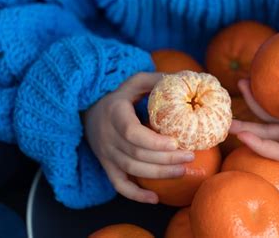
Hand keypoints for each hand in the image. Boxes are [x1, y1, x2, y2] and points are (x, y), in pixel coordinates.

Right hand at [84, 72, 194, 203]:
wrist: (88, 110)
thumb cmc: (119, 95)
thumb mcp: (134, 82)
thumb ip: (156, 80)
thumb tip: (185, 81)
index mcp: (115, 114)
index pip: (132, 133)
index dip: (154, 141)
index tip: (176, 142)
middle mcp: (107, 136)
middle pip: (137, 154)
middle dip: (166, 158)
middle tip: (189, 156)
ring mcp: (106, 154)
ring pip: (132, 169)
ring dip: (158, 174)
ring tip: (182, 171)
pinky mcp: (106, 165)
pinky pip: (119, 185)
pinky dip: (135, 195)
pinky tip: (155, 199)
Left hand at [229, 61, 278, 160]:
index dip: (260, 147)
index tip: (241, 135)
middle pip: (270, 136)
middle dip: (247, 130)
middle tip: (225, 120)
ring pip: (270, 118)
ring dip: (253, 104)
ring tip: (240, 83)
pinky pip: (277, 101)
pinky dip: (264, 92)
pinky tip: (253, 77)